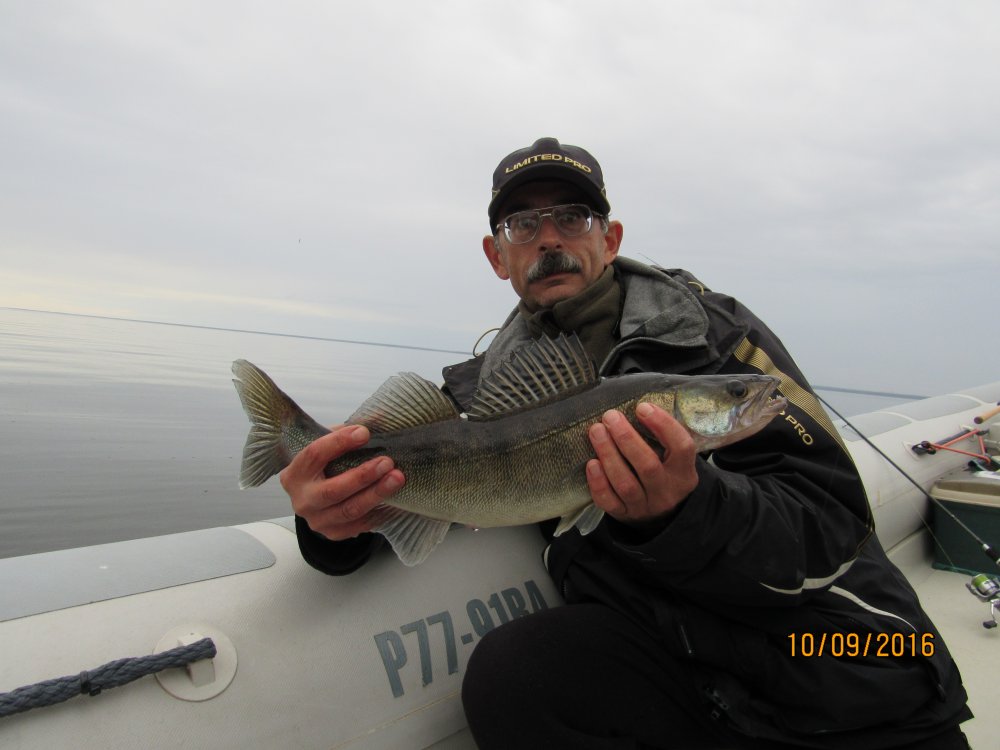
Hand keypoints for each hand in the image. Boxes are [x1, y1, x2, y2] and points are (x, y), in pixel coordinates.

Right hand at [279, 424, 404, 539]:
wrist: (315, 499)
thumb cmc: (323, 466)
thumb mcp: (326, 447)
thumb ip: (344, 434)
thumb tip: (379, 417)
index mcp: (294, 474)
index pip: (314, 455)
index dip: (339, 443)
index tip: (364, 433)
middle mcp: (302, 500)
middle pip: (333, 490)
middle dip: (362, 475)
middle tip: (388, 461)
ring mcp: (317, 520)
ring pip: (349, 510)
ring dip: (376, 493)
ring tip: (397, 478)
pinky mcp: (334, 533)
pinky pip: (360, 524)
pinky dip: (379, 511)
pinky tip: (395, 499)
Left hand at [586, 403, 698, 523]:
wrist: (660, 515)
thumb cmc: (663, 473)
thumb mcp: (674, 458)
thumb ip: (662, 437)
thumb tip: (638, 406)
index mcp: (684, 472)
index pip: (681, 447)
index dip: (663, 425)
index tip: (642, 407)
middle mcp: (667, 491)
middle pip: (647, 465)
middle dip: (626, 438)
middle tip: (610, 417)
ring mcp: (645, 505)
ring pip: (626, 483)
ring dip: (609, 455)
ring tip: (597, 431)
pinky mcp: (624, 514)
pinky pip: (609, 502)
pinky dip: (598, 483)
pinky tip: (591, 464)